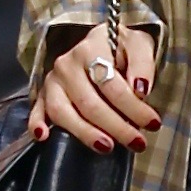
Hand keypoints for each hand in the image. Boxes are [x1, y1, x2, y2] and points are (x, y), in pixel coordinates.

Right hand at [34, 23, 160, 153]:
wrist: (101, 42)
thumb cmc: (122, 47)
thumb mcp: (140, 46)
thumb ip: (143, 65)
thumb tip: (140, 90)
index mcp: (91, 49)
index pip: (111, 84)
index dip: (133, 107)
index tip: (153, 123)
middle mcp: (66, 64)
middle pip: (89, 103)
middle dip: (116, 126)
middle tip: (138, 143)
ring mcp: (52, 81)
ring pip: (62, 112)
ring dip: (85, 133)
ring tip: (107, 147)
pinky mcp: (44, 94)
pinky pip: (37, 110)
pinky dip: (37, 123)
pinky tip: (44, 137)